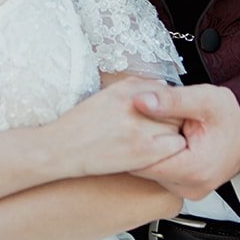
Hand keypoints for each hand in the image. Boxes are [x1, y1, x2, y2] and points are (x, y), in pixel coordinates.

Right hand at [51, 75, 186, 178]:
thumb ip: (138, 87)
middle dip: (172, 117)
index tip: (163, 112)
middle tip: (159, 128)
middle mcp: (135, 105)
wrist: (63, 148)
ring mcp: (140, 129)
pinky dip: (171, 149)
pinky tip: (157, 152)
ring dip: (172, 134)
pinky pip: (175, 147)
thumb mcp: (108, 94)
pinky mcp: (143, 153)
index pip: (165, 90)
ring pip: (176, 127)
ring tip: (155, 140)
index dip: (167, 104)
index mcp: (126, 89)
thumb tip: (164, 86)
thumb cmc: (83, 124)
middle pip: (174, 108)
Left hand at [129, 84, 239, 202]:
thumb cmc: (233, 116)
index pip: (143, 164)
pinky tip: (160, 140)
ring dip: (148, 153)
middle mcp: (191, 187)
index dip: (131, 142)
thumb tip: (141, 100)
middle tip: (137, 121)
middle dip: (138, 146)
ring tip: (151, 129)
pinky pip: (162, 175)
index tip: (125, 123)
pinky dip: (158, 158)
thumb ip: (171, 100)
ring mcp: (188, 191)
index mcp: (194, 169)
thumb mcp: (203, 99)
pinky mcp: (186, 188)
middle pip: (145, 170)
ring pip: (151, 174)